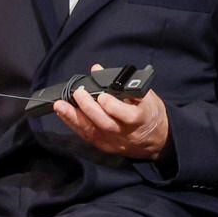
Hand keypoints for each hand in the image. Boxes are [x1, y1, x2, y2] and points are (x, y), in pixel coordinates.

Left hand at [53, 63, 170, 159]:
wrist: (157, 139)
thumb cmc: (150, 112)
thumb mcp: (145, 95)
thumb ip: (122, 83)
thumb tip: (97, 69)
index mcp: (141, 119)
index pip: (126, 115)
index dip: (112, 106)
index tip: (102, 95)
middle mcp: (127, 133)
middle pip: (105, 124)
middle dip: (88, 108)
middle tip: (78, 93)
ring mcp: (115, 142)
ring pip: (92, 132)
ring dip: (74, 117)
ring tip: (60, 105)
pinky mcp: (105, 146)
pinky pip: (87, 136)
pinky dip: (74, 124)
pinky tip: (64, 113)